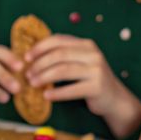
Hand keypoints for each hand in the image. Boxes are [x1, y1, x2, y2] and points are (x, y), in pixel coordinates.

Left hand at [25, 35, 140, 138]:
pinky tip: (46, 95)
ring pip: (63, 70)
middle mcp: (93, 54)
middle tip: (27, 73)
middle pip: (59, 55)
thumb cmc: (91, 79)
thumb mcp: (81, 62)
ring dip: (44, 77)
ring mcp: (97, 70)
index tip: (26, 57)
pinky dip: (56, 93)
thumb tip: (32, 55)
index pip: (59, 40)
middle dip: (40, 64)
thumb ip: (64, 56)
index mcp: (87, 45)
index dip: (40, 47)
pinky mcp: (97, 87)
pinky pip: (71, 89)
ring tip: (33, 83)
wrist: (114, 98)